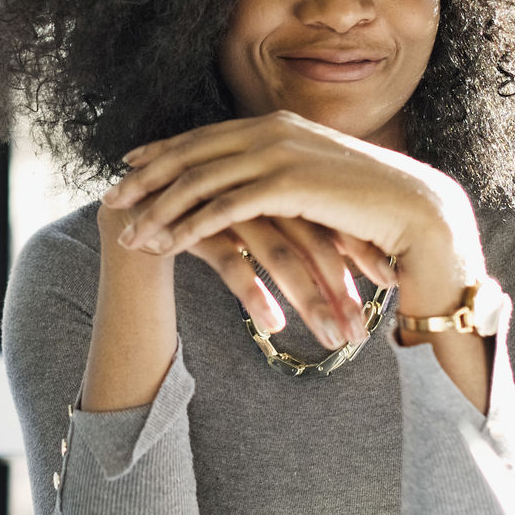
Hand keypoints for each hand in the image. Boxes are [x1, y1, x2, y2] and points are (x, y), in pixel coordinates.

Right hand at [98, 200, 374, 352]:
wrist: (124, 236)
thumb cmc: (198, 241)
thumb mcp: (254, 235)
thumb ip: (295, 237)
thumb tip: (354, 270)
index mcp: (271, 176)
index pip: (328, 215)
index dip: (360, 251)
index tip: (390, 289)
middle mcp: (248, 184)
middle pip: (308, 234)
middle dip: (339, 285)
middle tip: (362, 331)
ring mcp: (216, 201)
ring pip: (275, 250)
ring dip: (307, 298)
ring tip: (331, 339)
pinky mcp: (185, 225)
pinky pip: (229, 259)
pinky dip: (255, 293)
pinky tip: (274, 326)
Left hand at [101, 111, 485, 326]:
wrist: (418, 212)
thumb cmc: (371, 205)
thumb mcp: (319, 180)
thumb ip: (287, 174)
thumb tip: (266, 185)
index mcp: (277, 124)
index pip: (205, 135)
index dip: (164, 150)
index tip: (129, 165)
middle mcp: (272, 130)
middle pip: (191, 153)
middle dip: (146, 179)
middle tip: (109, 200)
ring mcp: (279, 153)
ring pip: (199, 182)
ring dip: (159, 211)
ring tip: (130, 237)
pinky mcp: (287, 184)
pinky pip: (223, 207)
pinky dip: (188, 227)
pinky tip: (166, 247)